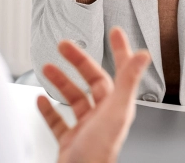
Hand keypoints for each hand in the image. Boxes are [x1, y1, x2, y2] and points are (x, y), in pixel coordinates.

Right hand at [37, 27, 150, 162]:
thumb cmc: (97, 154)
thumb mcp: (115, 111)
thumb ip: (128, 81)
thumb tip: (143, 55)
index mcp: (117, 107)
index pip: (122, 72)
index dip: (120, 51)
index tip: (116, 34)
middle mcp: (103, 117)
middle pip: (92, 82)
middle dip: (78, 62)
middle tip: (65, 46)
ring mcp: (87, 129)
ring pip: (74, 99)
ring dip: (61, 82)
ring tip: (48, 68)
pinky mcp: (71, 142)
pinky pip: (59, 122)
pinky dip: (49, 110)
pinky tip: (42, 100)